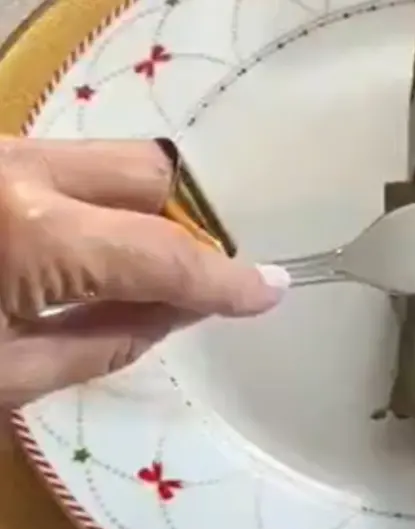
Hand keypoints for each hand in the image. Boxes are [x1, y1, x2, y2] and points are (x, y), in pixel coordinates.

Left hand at [0, 137, 288, 407]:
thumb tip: (186, 308)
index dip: (221, 278)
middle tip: (202, 273)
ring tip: (150, 266)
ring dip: (151, 208)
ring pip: (113, 159)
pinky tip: (102, 246)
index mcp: (24, 232)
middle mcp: (17, 168)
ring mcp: (1, 149)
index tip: (271, 291)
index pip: (158, 252)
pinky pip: (74, 166)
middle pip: (151, 172)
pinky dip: (106, 202)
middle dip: (192, 221)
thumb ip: (107, 341)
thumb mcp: (8, 376)